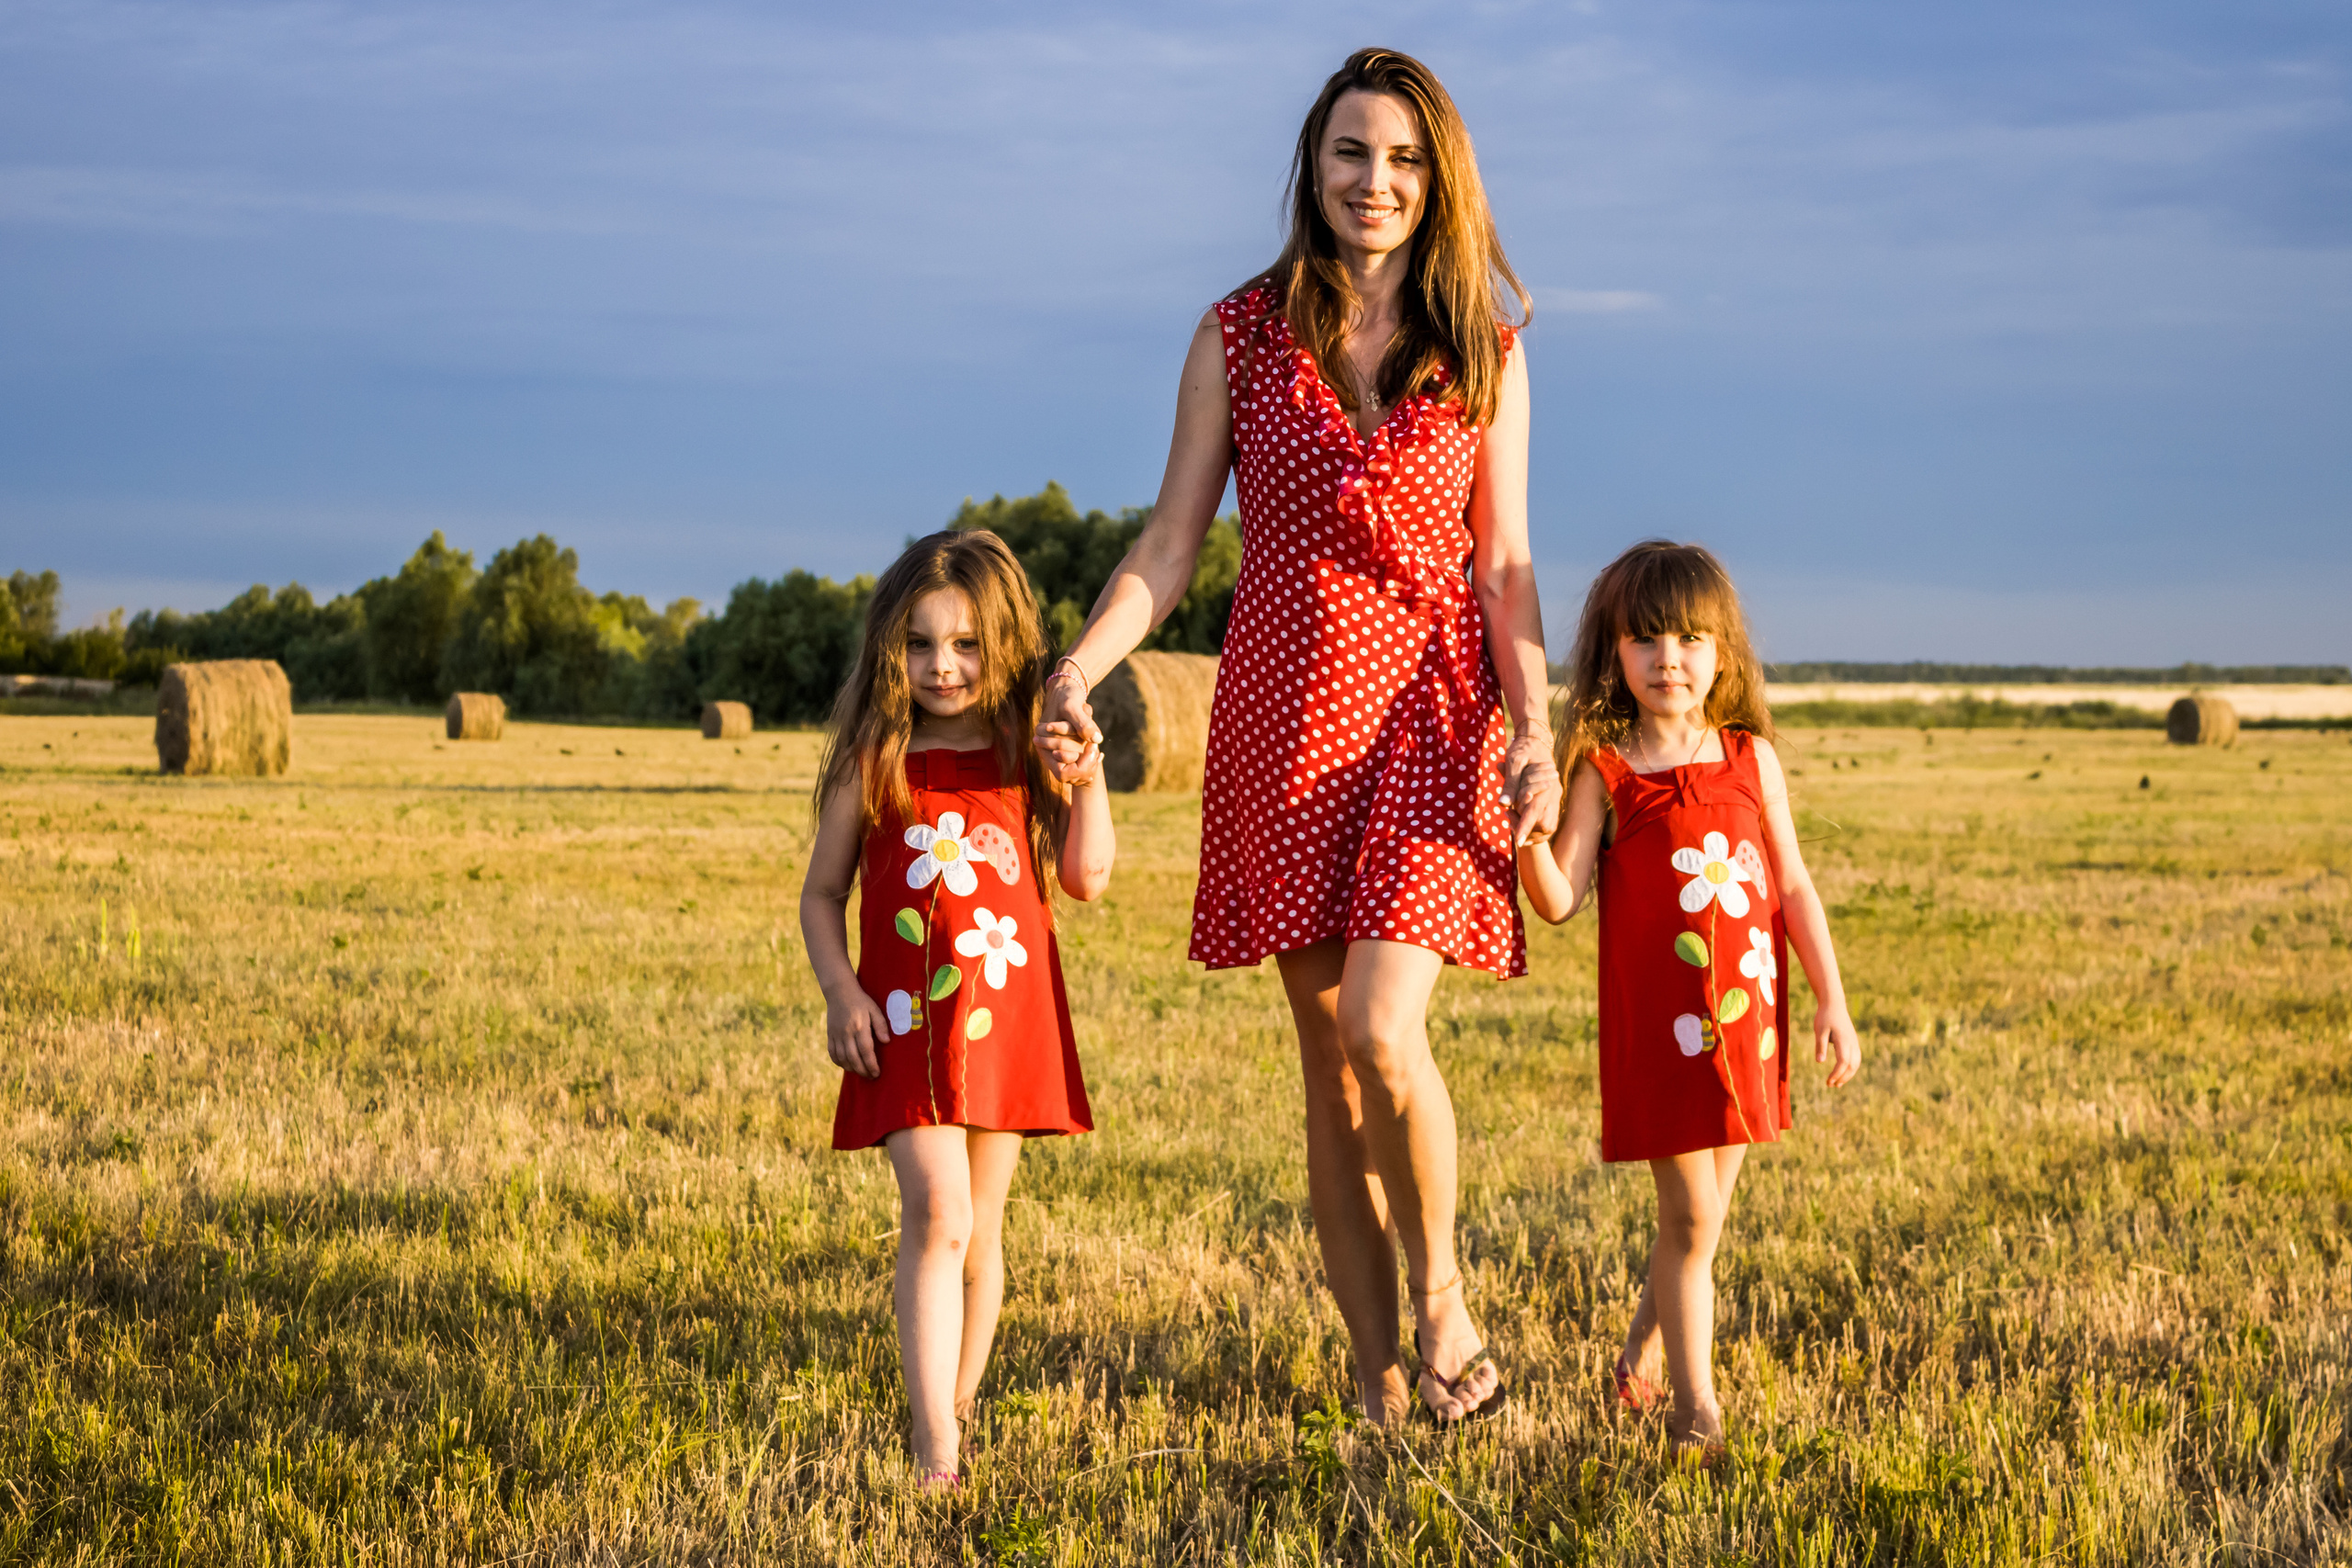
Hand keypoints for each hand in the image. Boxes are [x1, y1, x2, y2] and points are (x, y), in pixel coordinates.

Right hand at [825, 988, 889, 1079]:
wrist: (839, 992)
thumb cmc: (861, 1001)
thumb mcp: (874, 1009)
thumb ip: (880, 1025)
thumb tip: (886, 1042)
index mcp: (859, 1026)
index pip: (866, 1051)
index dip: (871, 1064)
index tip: (877, 1073)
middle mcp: (846, 1033)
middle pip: (853, 1058)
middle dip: (863, 1071)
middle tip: (871, 1077)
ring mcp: (836, 1035)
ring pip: (842, 1058)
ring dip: (852, 1069)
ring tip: (861, 1072)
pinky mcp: (829, 1035)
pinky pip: (832, 1053)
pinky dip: (839, 1062)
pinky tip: (847, 1065)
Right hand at [1035, 676, 1101, 785]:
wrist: (1066, 688)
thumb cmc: (1066, 695)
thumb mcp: (1073, 706)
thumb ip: (1083, 723)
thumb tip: (1097, 740)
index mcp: (1044, 745)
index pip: (1063, 774)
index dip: (1080, 768)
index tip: (1094, 750)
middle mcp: (1048, 752)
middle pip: (1071, 776)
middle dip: (1087, 766)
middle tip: (1100, 753)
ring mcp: (1058, 751)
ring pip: (1077, 773)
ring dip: (1090, 764)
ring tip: (1100, 754)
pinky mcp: (1068, 749)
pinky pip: (1080, 765)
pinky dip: (1090, 760)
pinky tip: (1100, 753)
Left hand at [1500, 732, 1561, 848]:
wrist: (1536, 739)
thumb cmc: (1523, 748)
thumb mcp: (1513, 761)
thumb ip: (1509, 784)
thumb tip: (1503, 804)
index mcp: (1547, 783)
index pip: (1536, 810)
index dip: (1526, 826)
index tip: (1518, 842)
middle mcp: (1555, 793)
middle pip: (1544, 823)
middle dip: (1526, 827)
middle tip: (1508, 817)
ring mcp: (1555, 797)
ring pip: (1547, 825)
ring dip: (1529, 826)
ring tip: (1512, 815)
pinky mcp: (1552, 800)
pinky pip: (1545, 820)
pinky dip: (1531, 822)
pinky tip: (1518, 814)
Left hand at [1815, 1005, 1860, 1087]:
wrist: (1834, 1004)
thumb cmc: (1824, 1016)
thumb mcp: (1819, 1030)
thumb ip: (1820, 1046)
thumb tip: (1820, 1062)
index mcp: (1843, 1040)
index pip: (1843, 1062)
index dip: (1836, 1074)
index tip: (1828, 1081)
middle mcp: (1852, 1042)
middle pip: (1852, 1065)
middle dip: (1842, 1078)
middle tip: (1831, 1085)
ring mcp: (1854, 1042)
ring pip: (1856, 1063)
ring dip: (1848, 1075)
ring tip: (1838, 1083)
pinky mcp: (1854, 1041)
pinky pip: (1856, 1058)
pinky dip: (1851, 1068)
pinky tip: (1843, 1072)